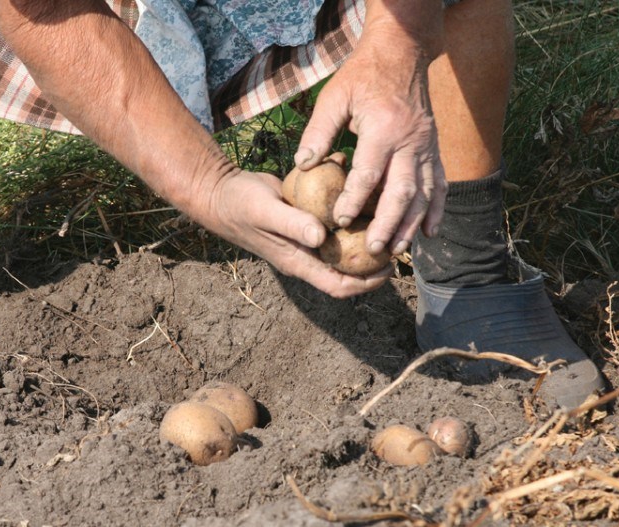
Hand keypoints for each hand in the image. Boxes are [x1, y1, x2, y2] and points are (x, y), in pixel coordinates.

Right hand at [193, 169, 391, 298]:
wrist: (220, 190)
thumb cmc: (240, 205)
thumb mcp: (266, 212)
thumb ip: (292, 224)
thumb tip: (321, 237)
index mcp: (298, 261)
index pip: (338, 285)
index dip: (366, 284)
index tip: (389, 269)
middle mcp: (306, 252)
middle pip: (347, 268)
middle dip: (373, 261)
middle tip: (397, 241)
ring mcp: (306, 236)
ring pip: (342, 245)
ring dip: (364, 234)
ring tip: (388, 218)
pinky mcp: (306, 217)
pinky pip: (332, 221)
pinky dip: (348, 209)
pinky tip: (361, 190)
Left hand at [294, 24, 446, 256]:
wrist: (402, 52)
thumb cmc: (362, 75)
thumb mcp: (334, 97)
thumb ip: (318, 132)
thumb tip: (302, 166)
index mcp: (383, 128)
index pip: (368, 173)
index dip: (353, 199)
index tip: (339, 220)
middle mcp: (410, 141)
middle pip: (401, 191)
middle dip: (387, 223)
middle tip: (373, 248)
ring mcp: (426, 146)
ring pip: (424, 193)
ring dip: (412, 224)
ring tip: (397, 250)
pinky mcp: (433, 149)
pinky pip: (440, 184)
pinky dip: (436, 210)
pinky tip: (429, 233)